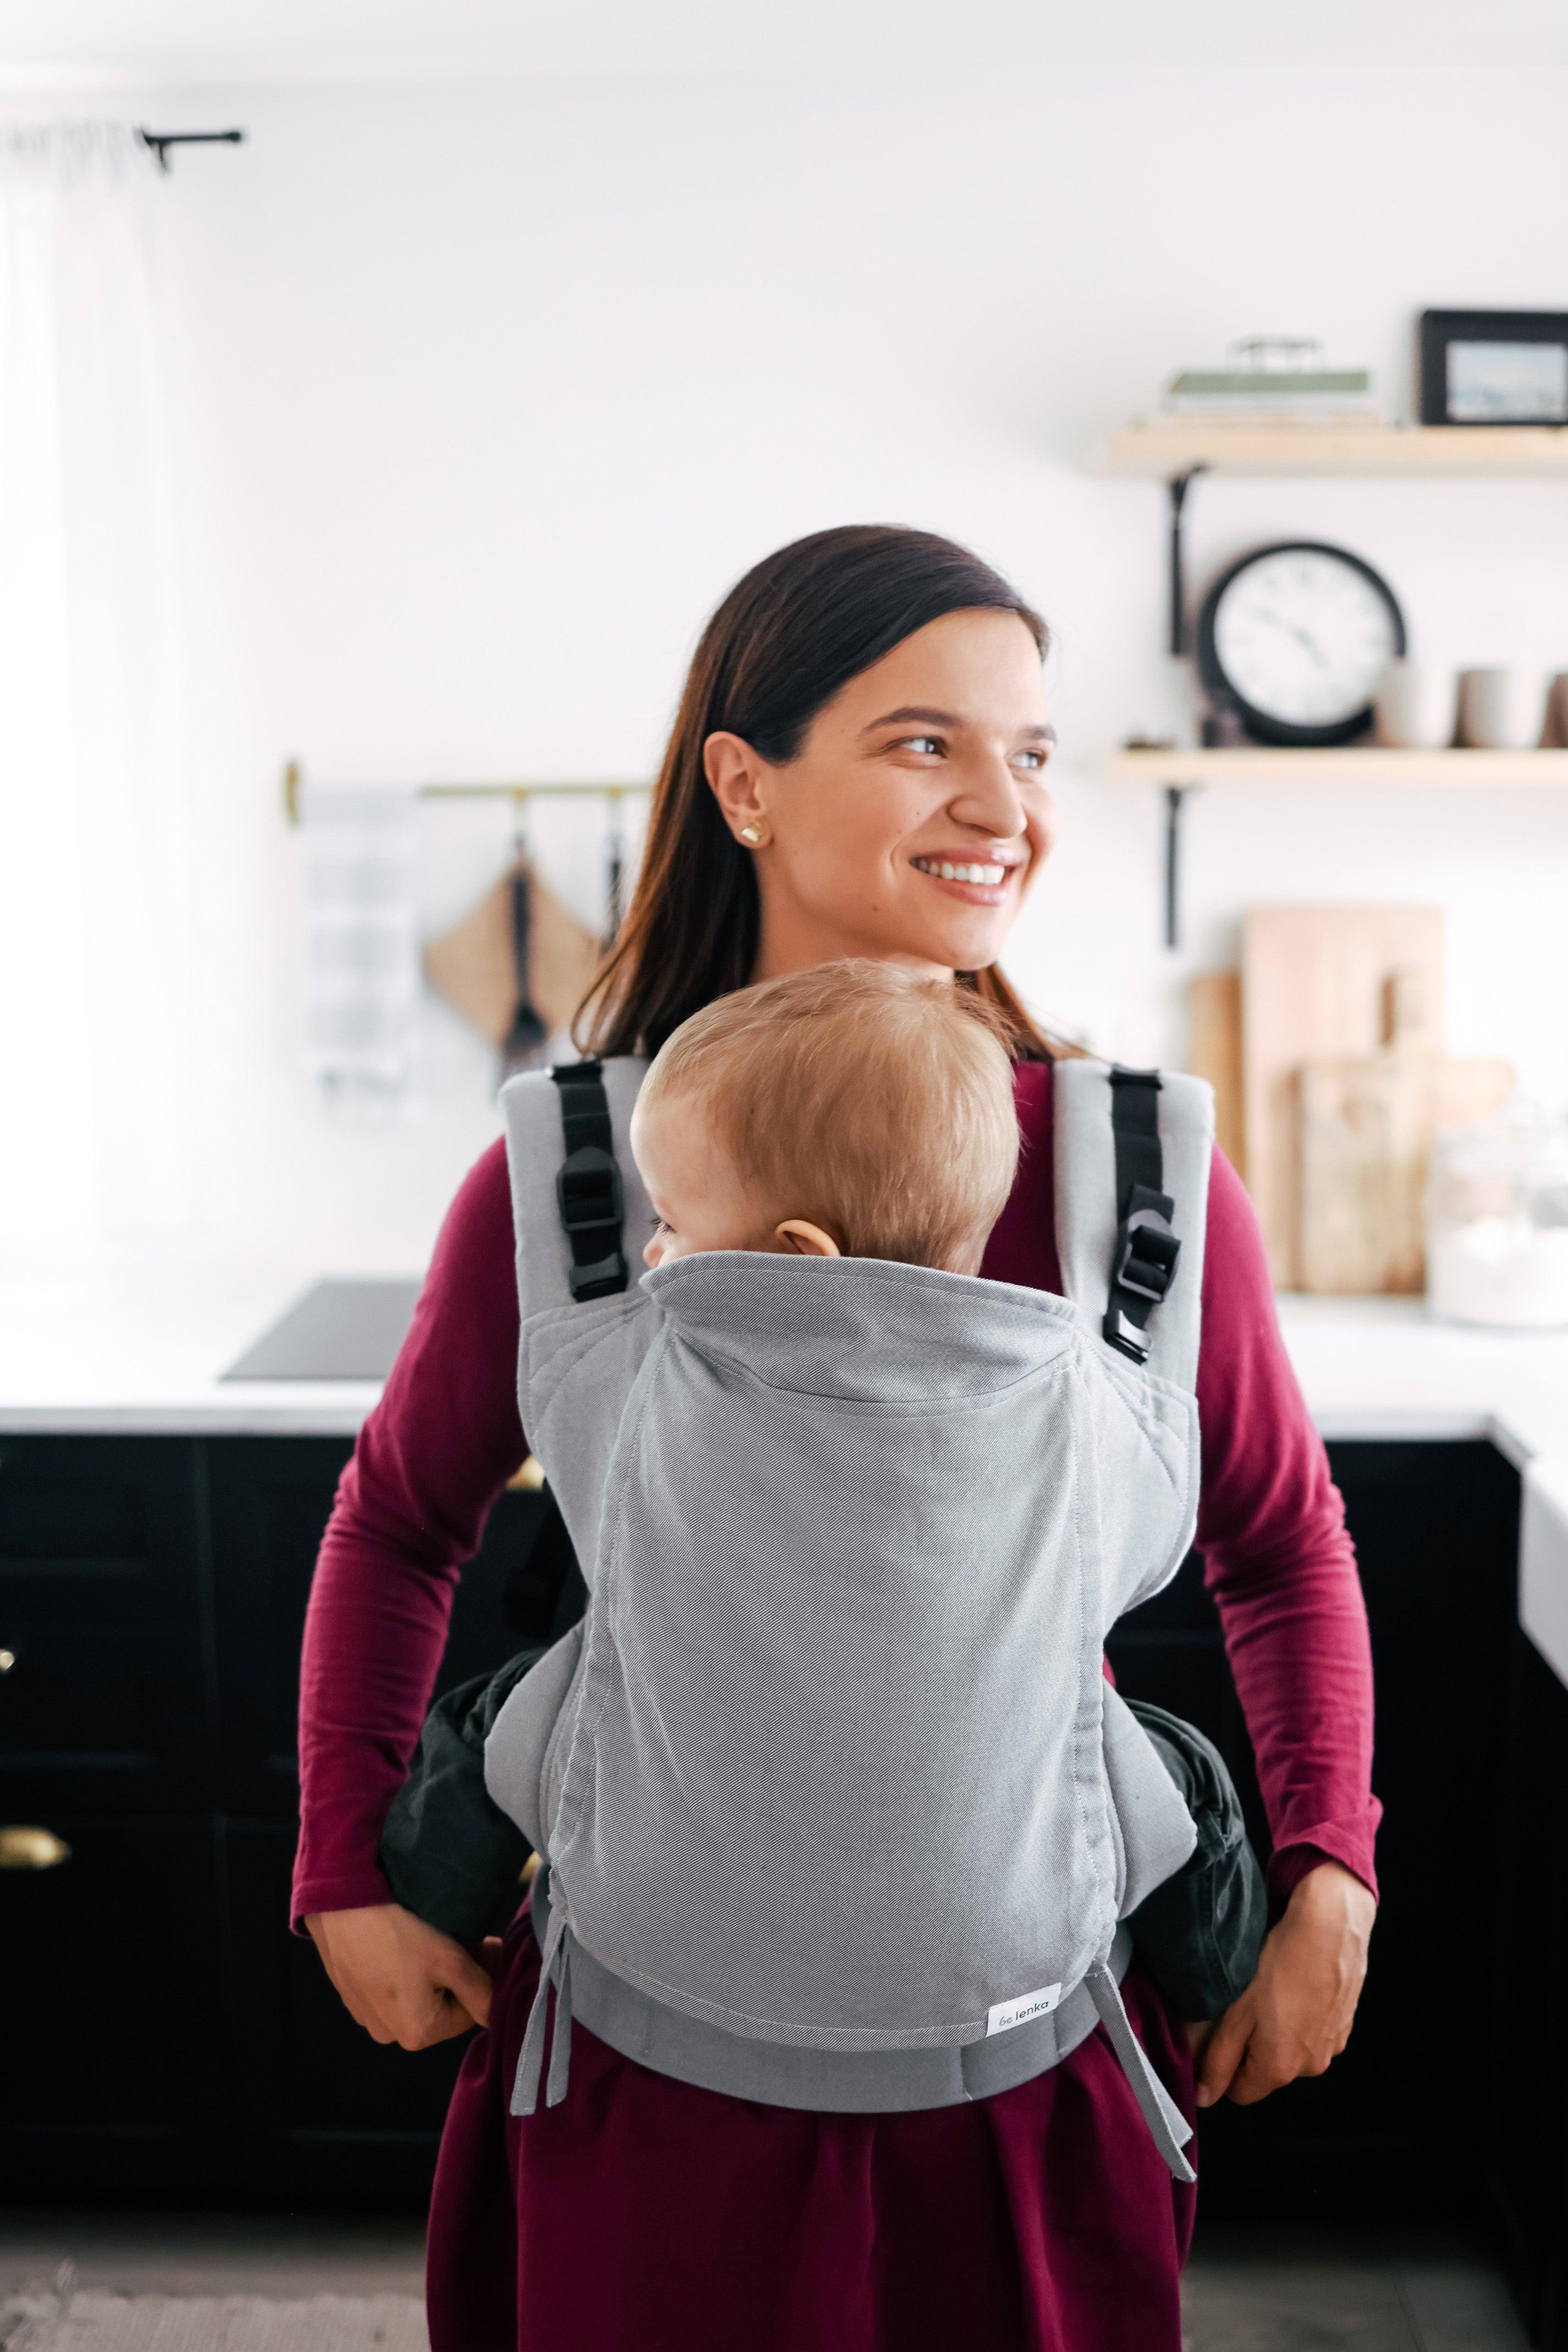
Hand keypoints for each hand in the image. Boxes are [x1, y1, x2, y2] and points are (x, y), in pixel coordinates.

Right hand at [305, 1903, 497, 2048]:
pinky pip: (390, 1987)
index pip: (470, 2013)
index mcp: (418, 2035)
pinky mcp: (351, 1995)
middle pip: (442, 2007)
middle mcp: (389, 2035)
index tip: (488, 1943)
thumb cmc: (400, 1934)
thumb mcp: (452, 1961)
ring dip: (431, 1972)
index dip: (483, 1977)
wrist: (341, 1906)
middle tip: (464, 1938)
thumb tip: (497, 2013)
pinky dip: (403, 1968)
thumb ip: (482, 1993)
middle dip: (457, 1975)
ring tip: (432, 1937)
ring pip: (416, 1996)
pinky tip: (402, 1940)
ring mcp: (366, 2016)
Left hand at [1184, 1859, 1374, 2106]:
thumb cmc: (1278, 1966)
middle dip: (1251, 2048)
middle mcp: (1310, 2067)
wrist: (1329, 1930)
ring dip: (1279, 2033)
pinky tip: (1295, 1989)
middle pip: (1267, 2072)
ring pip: (1291, 2052)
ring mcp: (1331, 2047)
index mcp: (1279, 2068)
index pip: (1240, 2093)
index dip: (1223, 2069)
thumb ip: (1218, 2061)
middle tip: (1246, 2007)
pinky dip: (1301, 2019)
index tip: (1220, 2038)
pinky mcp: (1344, 2026)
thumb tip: (1204, 2098)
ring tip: (1273, 1993)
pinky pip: (1313, 2034)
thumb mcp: (1234, 2014)